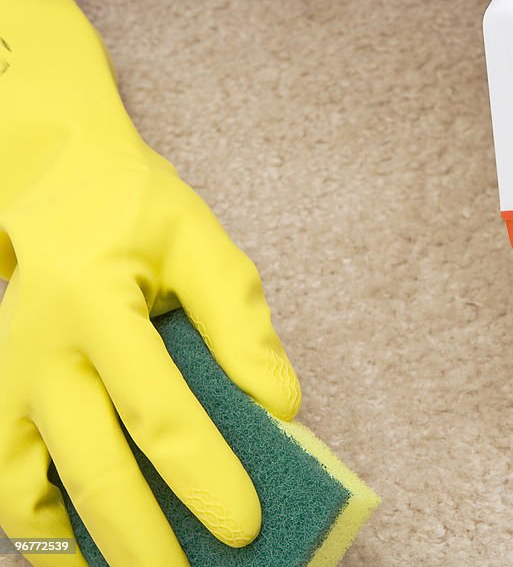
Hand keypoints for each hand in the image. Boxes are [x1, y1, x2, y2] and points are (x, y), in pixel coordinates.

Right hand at [0, 0, 300, 565]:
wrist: (53, 188)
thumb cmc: (136, 214)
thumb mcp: (203, 244)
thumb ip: (242, 325)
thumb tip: (279, 406)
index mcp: (97, 305)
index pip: (158, 411)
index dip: (204, 475)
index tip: (246, 524)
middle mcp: (41, 353)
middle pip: (91, 469)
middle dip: (145, 540)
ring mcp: (7, 382)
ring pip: (30, 491)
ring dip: (88, 542)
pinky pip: (8, 482)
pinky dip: (45, 524)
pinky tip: (92, 544)